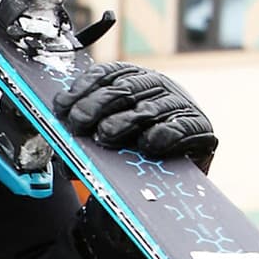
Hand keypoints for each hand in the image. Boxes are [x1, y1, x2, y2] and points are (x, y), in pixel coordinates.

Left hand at [54, 63, 216, 169]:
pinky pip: (183, 126)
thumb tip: (58, 144)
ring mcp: (181, 104)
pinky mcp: (201, 128)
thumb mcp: (101, 142)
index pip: (106, 74)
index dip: (82, 88)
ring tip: (106, 135)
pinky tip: (148, 143)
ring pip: (150, 107)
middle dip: (97, 104)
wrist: (167, 185)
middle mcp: (158, 86)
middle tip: (79, 122)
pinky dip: (165, 134)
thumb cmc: (129, 157)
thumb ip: (82, 137)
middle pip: (125, 88)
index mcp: (132, 81)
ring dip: (126, 120)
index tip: (62, 106)